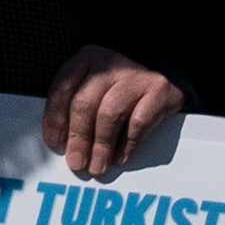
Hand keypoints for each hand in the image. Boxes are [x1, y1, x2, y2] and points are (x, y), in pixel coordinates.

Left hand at [40, 45, 183, 180]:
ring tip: (98, 166)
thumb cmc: (121, 85)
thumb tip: (64, 144)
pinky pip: (138, 121)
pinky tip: (121, 157)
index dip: (55, 120)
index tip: (56, 145)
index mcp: (87, 58)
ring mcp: (137, 74)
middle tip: (76, 163)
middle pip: (85, 103)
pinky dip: (127, 144)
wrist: (169, 67)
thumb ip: (77, 108)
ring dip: (102, 145)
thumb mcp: (94, 86)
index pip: (63, 89)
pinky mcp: (159, 88)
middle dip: (78, 137)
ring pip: (110, 113)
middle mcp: (111, 62)